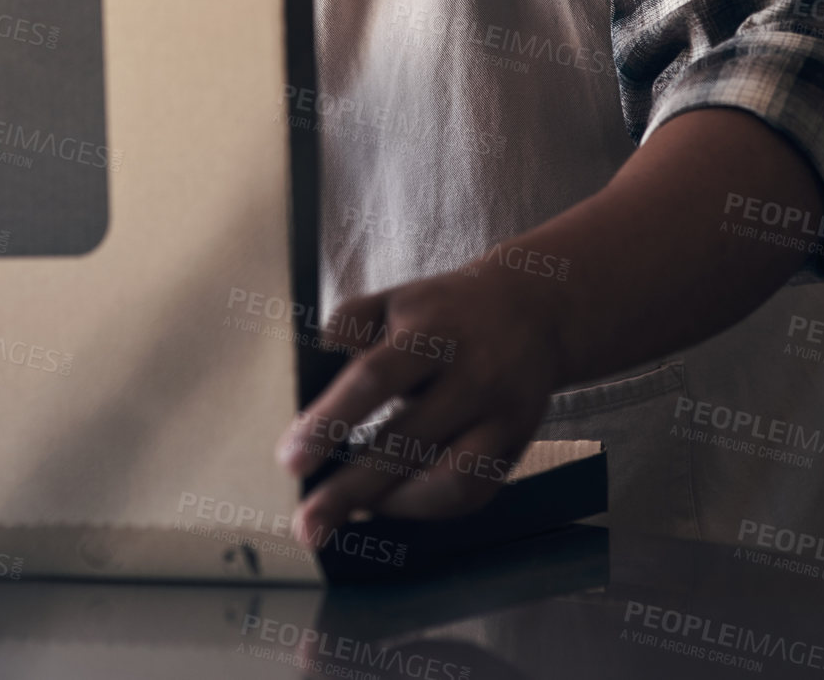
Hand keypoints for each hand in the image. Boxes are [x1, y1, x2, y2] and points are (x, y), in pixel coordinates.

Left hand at [276, 260, 565, 546]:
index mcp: (430, 333)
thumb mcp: (395, 298)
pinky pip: (474, 494)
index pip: (375, 378)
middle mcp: (470, 376)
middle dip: (350, 490)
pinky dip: (430, 508)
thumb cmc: (445, 309)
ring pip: (449, 481)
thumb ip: (349, 323)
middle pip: (406, 442)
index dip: (330, 420)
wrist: (533, 310)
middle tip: (307, 524)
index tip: (290, 460)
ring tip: (350, 512)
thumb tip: (309, 364)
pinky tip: (393, 505)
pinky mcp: (516, 446)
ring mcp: (499, 416)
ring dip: (394, 506)